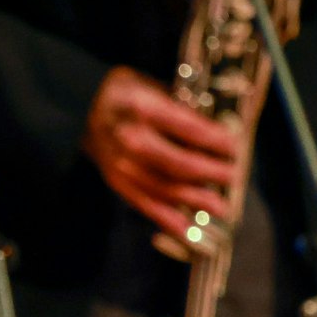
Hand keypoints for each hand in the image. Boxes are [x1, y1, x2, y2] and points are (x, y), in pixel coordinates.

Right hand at [82, 66, 240, 239]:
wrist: (81, 108)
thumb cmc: (125, 93)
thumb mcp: (153, 85)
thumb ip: (182, 107)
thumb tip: (218, 131)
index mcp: (144, 108)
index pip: (189, 129)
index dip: (216, 142)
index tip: (235, 148)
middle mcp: (132, 139)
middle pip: (180, 164)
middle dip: (212, 173)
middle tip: (234, 177)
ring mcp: (123, 165)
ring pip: (167, 189)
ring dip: (197, 200)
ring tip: (221, 208)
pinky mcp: (118, 183)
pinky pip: (147, 206)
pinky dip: (169, 221)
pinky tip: (189, 231)